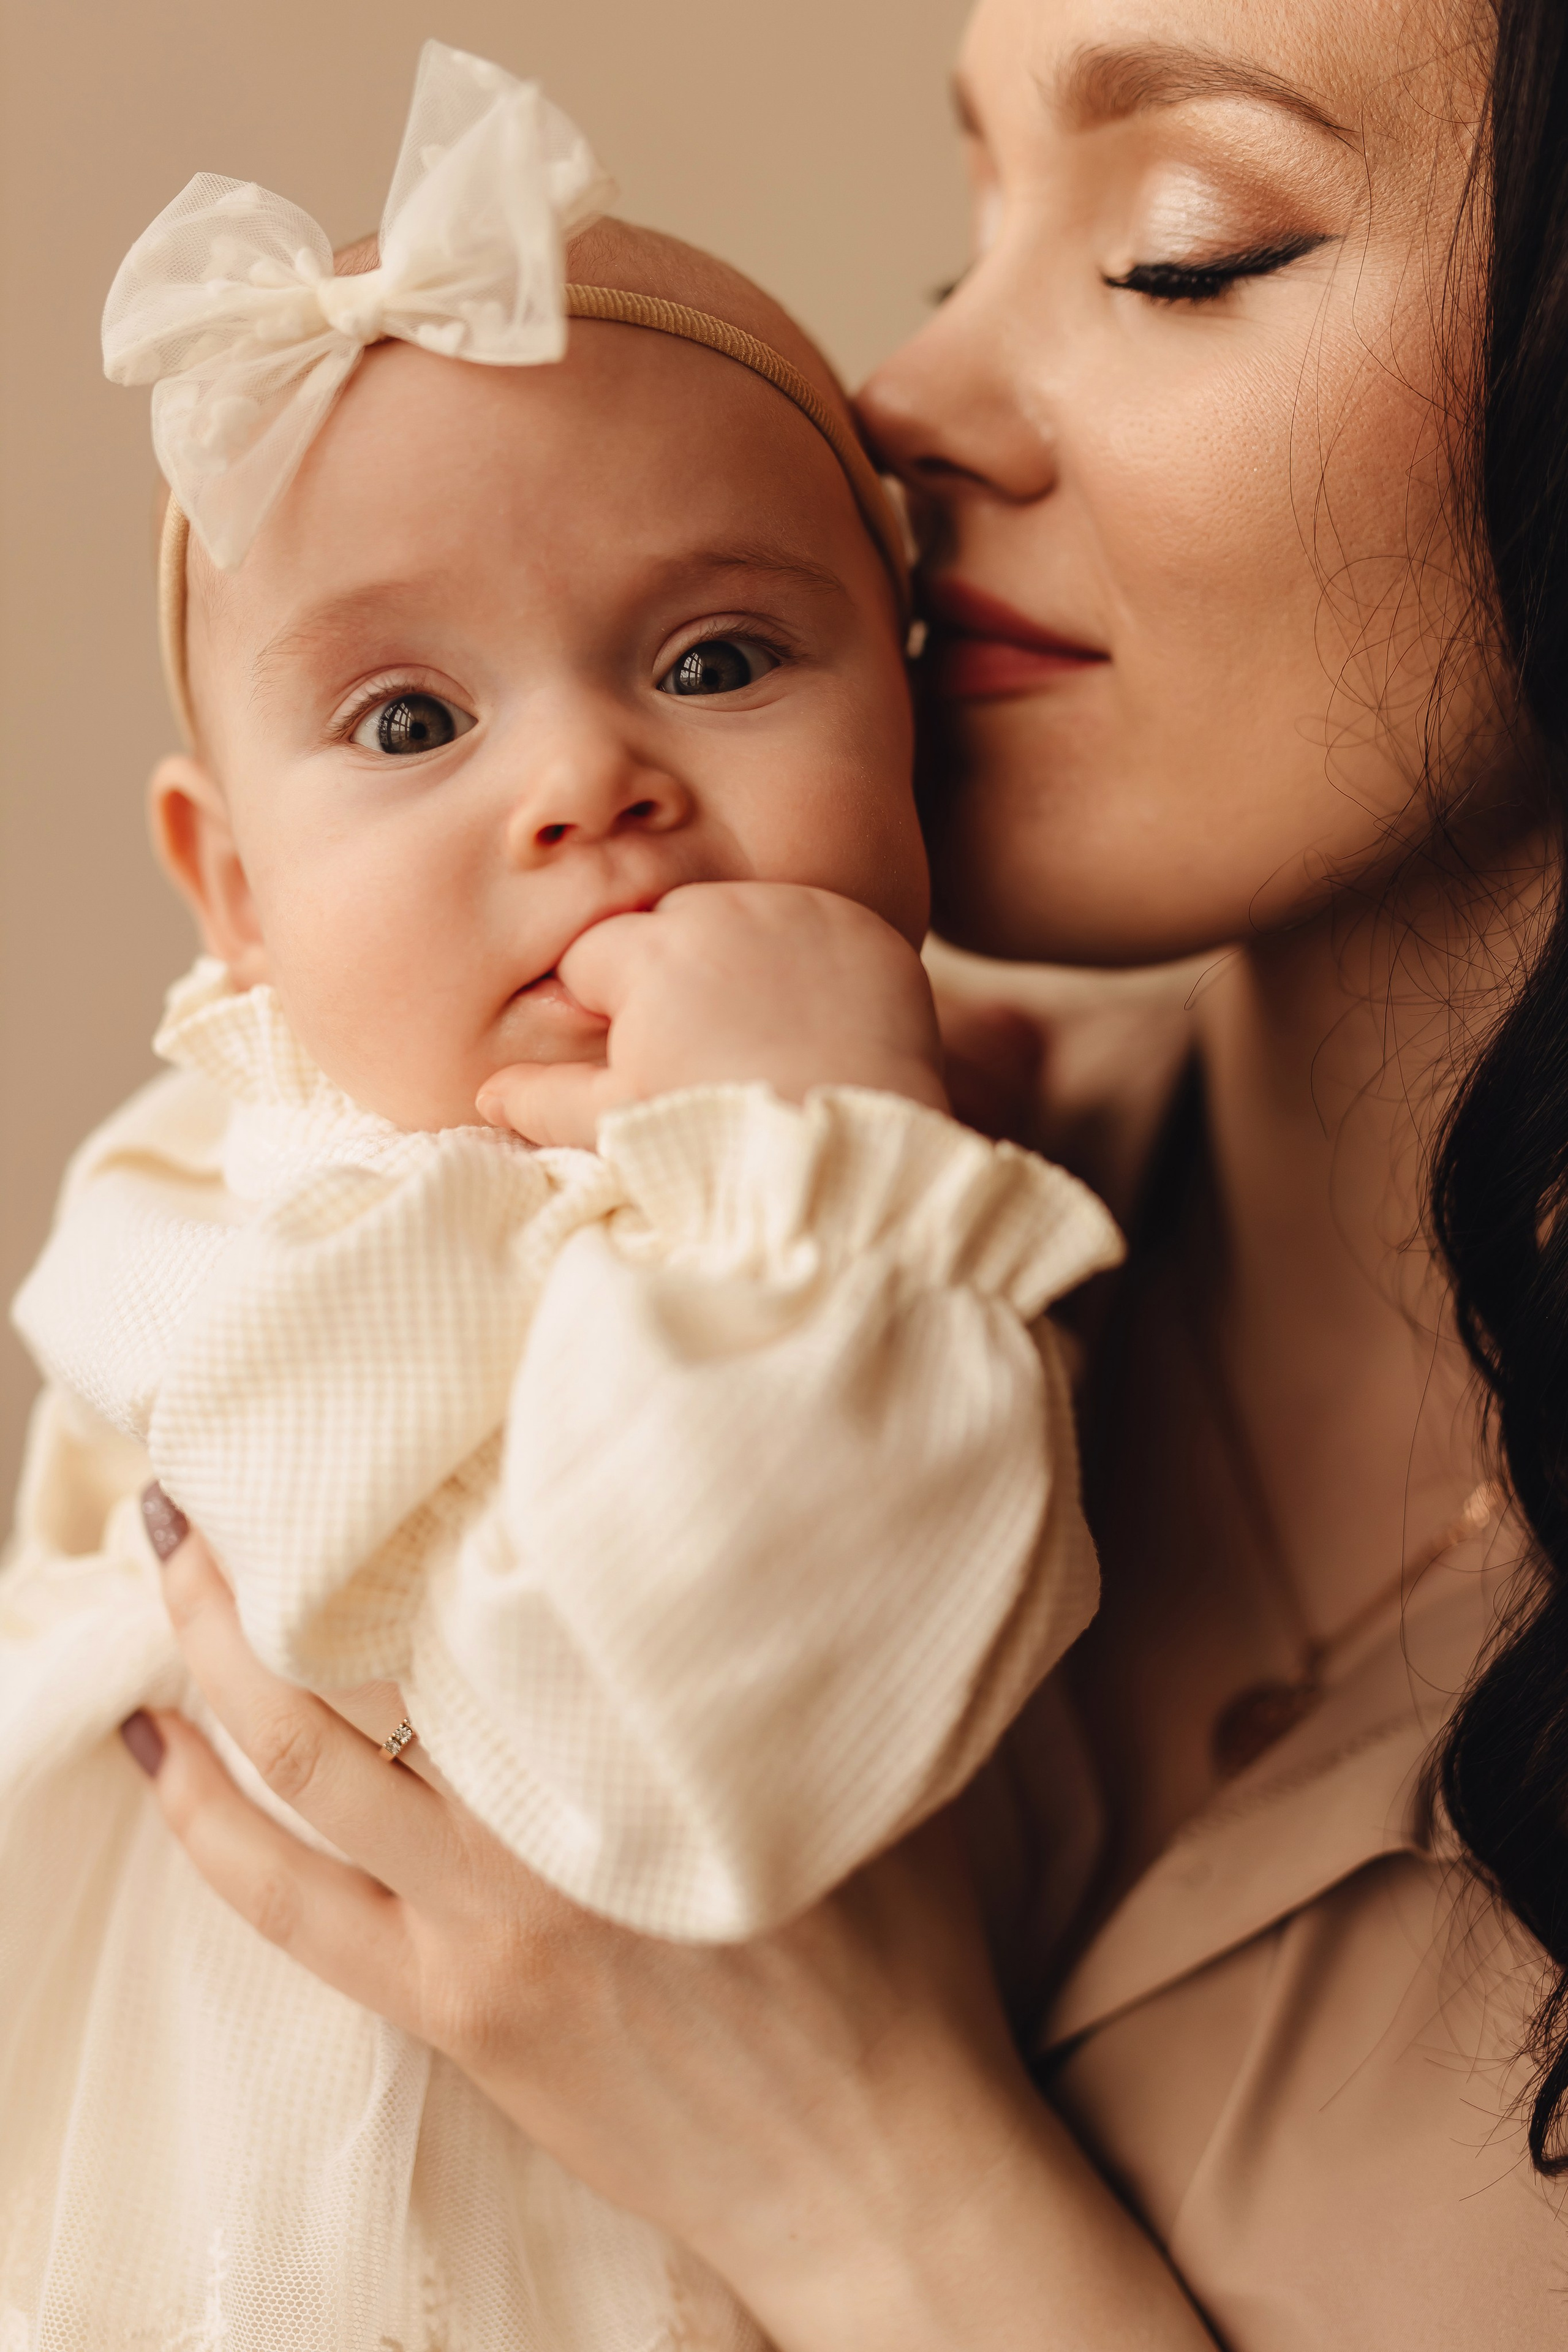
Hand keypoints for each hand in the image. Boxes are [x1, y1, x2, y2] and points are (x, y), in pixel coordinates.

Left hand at [125, 1495, 1215, 2350]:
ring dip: (210, 1671)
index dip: (417, 1504)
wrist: (874, 2172)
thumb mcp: (868, 1781)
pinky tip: (159, 1757)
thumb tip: (769, 1543)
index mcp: (640, 1756)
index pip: (493, 1595)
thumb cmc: (898, 1967)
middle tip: (201, 1482)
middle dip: (254, 1573)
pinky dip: (209, 1826)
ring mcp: (479, 1936)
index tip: (373, 1436)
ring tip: (164, 1570)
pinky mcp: (453, 2015)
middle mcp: (538, 1837)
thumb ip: (786, 1669)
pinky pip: (291, 1909)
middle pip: (351, 1676)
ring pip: (297, 1780)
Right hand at [476, 880, 947, 1148]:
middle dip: (673, 975)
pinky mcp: (864, 930)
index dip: (604, 1008)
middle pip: (670, 927)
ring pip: (744, 918)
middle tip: (701, 1051)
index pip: (595, 954)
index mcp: (649, 952)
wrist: (847, 1163)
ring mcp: (800, 912)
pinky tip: (813, 1021)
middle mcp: (723, 909)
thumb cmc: (717, 1146)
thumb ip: (541, 1100)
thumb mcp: (615, 1128)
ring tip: (759, 1037)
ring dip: (741, 958)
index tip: (634, 1055)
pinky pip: (816, 927)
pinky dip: (810, 961)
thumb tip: (487, 1092)